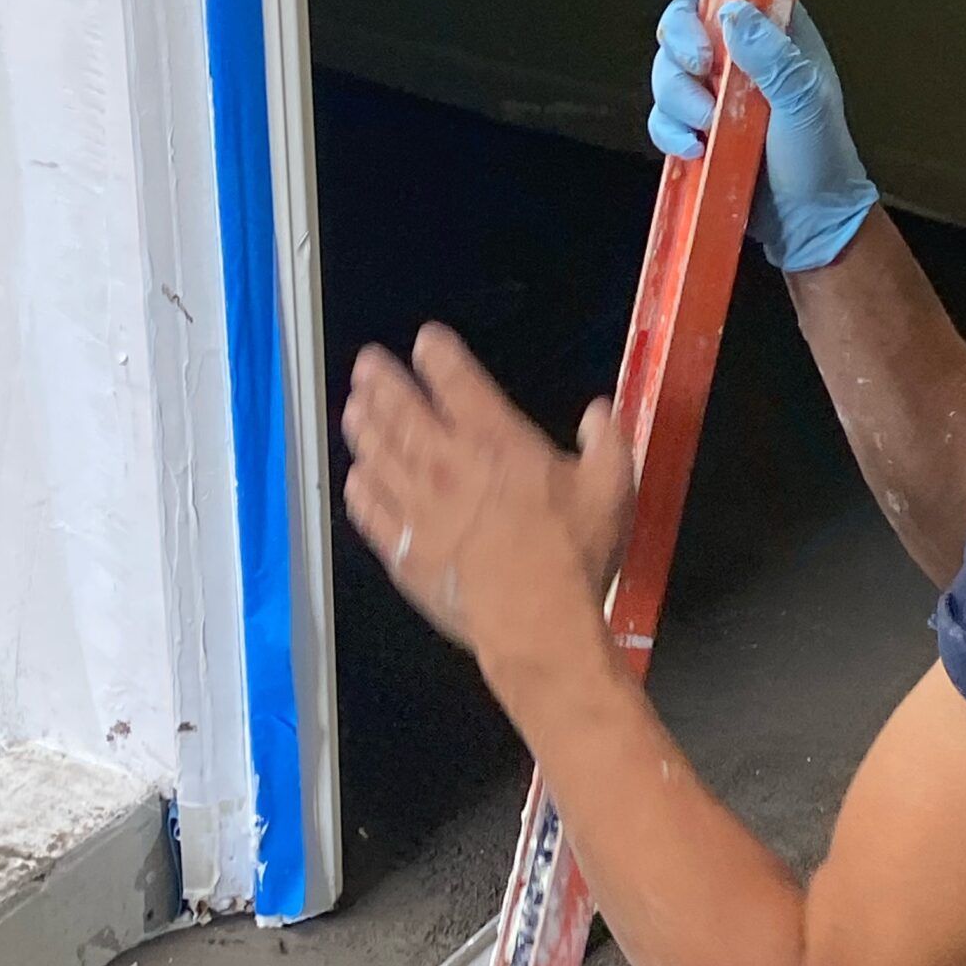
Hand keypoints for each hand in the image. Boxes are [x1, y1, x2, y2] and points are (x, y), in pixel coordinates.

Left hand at [341, 325, 633, 690]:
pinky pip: (370, 512)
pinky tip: (356, 478)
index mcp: (495, 439)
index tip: (425, 341)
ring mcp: (417, 507)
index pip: (455, 380)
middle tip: (366, 365)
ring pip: (377, 455)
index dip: (436, 354)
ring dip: (363, 427)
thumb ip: (605, 442)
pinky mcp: (403, 551)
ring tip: (353, 409)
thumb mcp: (611, 488)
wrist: (536, 624)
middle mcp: (445, 462)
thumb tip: (598, 412)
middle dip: (381, 381)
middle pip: (399, 410)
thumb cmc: (575, 554)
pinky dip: (359, 489)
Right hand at [645, 0, 877, 273]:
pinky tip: (695, 150)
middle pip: (682, 22)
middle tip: (702, 70)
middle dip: (680, 43)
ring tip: (706, 129)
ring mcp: (714, 92)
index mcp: (774, 31)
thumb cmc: (819, 156)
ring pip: (665, 71)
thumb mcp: (805, 102)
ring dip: (677, 97)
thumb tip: (732, 13)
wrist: (808, 222)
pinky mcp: (696, 129)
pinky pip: (661, 116)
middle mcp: (739, 54)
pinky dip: (669, 131)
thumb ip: (773, 56)